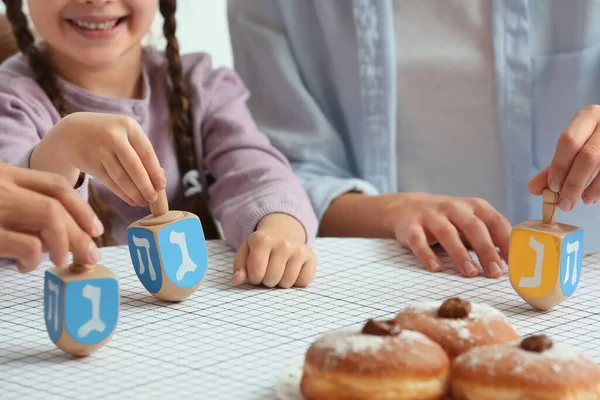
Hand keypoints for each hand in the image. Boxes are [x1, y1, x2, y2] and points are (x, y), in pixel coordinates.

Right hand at [0, 163, 103, 271]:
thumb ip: (24, 208)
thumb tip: (63, 237)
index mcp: (5, 174)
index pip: (55, 185)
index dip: (82, 208)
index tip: (96, 229)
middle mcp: (2, 186)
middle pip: (57, 203)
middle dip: (81, 232)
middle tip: (92, 255)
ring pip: (51, 216)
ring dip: (66, 243)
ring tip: (62, 261)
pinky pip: (29, 245)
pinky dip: (35, 259)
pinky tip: (26, 266)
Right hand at [31, 112, 165, 206]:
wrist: (72, 132)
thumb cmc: (109, 136)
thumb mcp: (126, 135)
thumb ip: (142, 153)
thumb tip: (160, 179)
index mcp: (128, 125)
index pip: (147, 152)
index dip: (155, 172)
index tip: (162, 186)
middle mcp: (113, 136)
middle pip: (134, 167)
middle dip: (146, 186)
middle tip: (153, 199)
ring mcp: (99, 149)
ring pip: (121, 177)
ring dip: (134, 193)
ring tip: (143, 202)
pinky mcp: (89, 162)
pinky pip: (110, 182)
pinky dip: (122, 193)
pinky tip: (130, 200)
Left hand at [231, 213, 316, 287]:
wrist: (283, 233)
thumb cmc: (261, 248)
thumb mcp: (246, 252)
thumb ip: (239, 267)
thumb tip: (237, 280)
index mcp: (262, 240)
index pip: (256, 274)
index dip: (254, 278)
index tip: (256, 272)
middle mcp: (283, 243)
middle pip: (271, 280)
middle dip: (267, 280)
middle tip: (269, 271)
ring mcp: (299, 249)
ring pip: (287, 283)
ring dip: (281, 282)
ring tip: (279, 271)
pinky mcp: (311, 256)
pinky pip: (303, 282)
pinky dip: (296, 282)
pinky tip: (292, 271)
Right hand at [383, 192, 510, 277]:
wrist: (407, 208)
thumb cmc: (448, 220)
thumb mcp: (470, 220)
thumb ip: (490, 236)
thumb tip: (516, 263)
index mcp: (475, 206)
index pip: (495, 221)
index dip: (507, 242)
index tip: (516, 263)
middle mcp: (454, 208)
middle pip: (473, 227)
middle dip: (486, 249)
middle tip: (495, 272)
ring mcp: (431, 216)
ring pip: (447, 233)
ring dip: (460, 254)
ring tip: (470, 272)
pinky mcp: (410, 227)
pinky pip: (419, 241)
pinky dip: (427, 255)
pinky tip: (436, 268)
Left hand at [529, 105, 599, 209]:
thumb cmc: (591, 142)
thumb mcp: (572, 150)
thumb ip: (553, 168)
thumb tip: (533, 188)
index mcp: (588, 117)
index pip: (569, 141)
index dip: (559, 166)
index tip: (552, 187)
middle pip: (588, 155)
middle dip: (574, 183)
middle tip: (565, 203)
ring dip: (591, 188)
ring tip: (583, 201)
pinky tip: (593, 197)